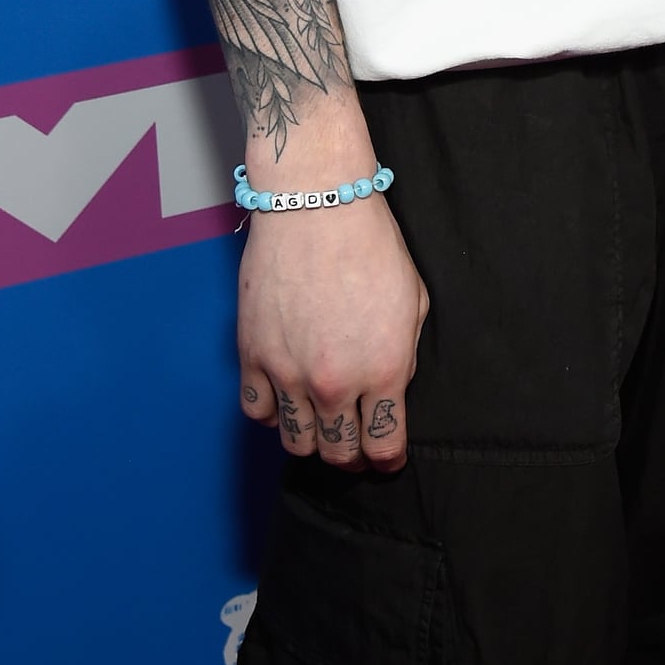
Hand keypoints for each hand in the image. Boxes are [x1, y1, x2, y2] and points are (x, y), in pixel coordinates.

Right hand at [236, 114, 428, 470]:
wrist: (316, 204)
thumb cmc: (370, 244)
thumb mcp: (413, 302)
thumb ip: (403, 357)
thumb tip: (390, 389)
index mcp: (383, 369)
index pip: (383, 446)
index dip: (387, 460)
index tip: (385, 458)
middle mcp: (334, 381)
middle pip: (337, 453)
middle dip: (351, 457)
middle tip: (354, 445)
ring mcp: (287, 372)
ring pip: (295, 442)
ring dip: (311, 440)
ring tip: (320, 424)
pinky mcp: (252, 356)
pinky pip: (256, 412)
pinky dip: (271, 414)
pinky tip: (286, 400)